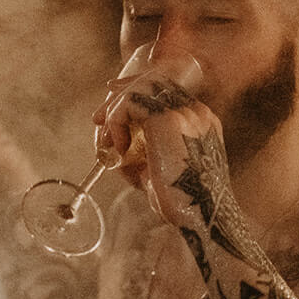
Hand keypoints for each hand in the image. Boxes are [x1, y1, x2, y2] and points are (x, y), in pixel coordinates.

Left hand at [96, 73, 228, 225]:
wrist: (199, 214)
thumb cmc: (181, 201)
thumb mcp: (159, 170)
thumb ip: (141, 153)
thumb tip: (113, 148)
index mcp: (200, 122)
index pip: (164, 93)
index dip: (133, 98)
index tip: (111, 113)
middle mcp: (196, 111)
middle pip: (150, 84)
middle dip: (119, 98)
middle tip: (98, 119)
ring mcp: (184, 111)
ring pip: (138, 88)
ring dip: (115, 111)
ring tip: (105, 140)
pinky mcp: (167, 118)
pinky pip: (129, 104)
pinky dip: (115, 123)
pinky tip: (118, 149)